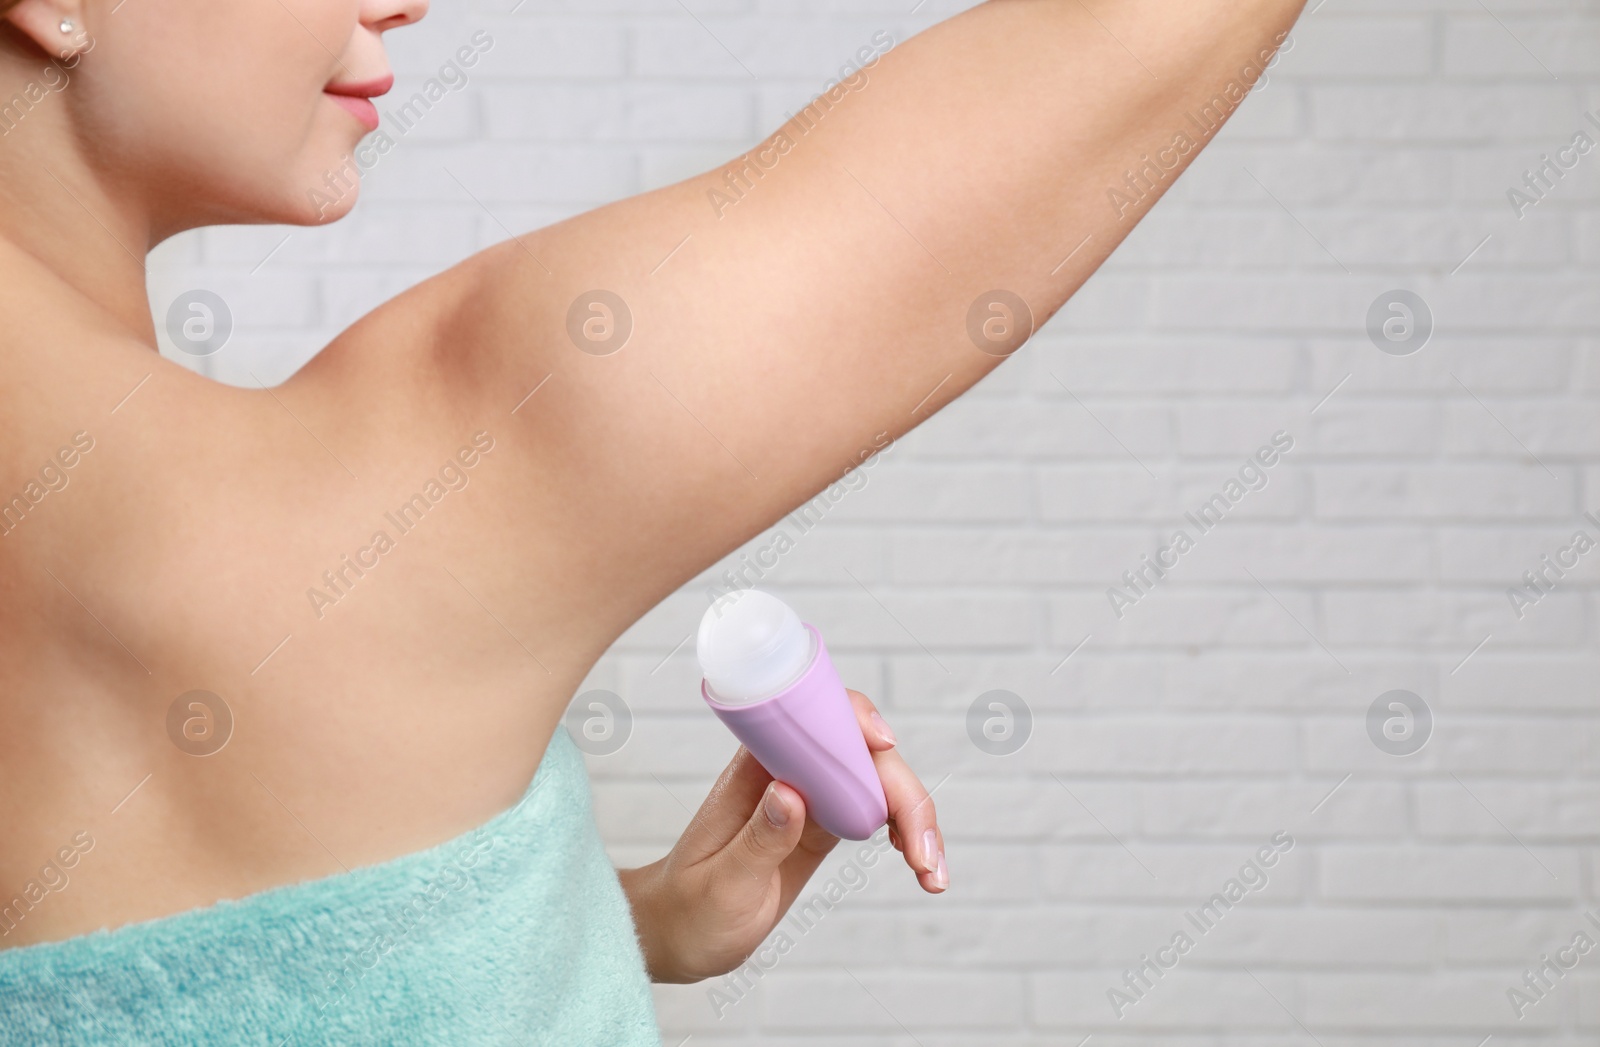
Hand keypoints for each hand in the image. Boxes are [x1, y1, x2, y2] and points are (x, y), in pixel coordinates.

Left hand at [617, 690, 945, 983]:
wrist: (676, 934)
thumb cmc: (687, 908)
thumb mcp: (722, 884)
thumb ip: (759, 840)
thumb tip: (792, 792)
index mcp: (755, 769)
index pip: (811, 718)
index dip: (853, 719)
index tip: (882, 744)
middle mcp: (788, 772)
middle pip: (861, 755)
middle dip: (903, 792)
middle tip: (922, 854)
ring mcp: (810, 797)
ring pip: (877, 784)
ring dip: (915, 818)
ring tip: (932, 874)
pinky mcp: (823, 826)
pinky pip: (875, 814)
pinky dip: (906, 836)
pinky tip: (923, 868)